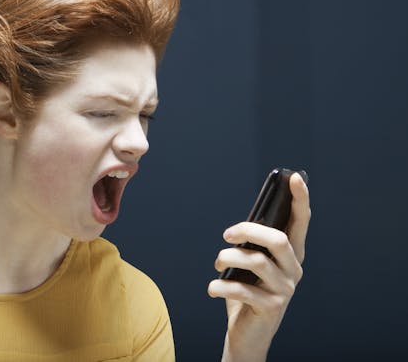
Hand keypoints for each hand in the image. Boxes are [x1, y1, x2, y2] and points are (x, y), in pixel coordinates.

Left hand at [208, 172, 310, 361]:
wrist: (246, 336)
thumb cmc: (246, 292)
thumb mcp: (250, 265)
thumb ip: (252, 245)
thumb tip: (240, 226)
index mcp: (291, 255)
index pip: (300, 223)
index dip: (299, 200)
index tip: (294, 177)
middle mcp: (294, 271)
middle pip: (277, 239)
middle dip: (247, 230)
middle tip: (226, 234)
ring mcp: (285, 291)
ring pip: (256, 261)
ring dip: (228, 257)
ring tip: (218, 263)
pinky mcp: (271, 308)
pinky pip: (241, 288)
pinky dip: (219, 285)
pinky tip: (212, 288)